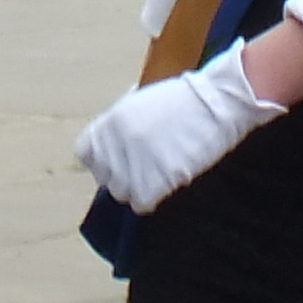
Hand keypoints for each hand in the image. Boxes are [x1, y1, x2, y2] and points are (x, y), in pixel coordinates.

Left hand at [74, 56, 281, 211]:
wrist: (217, 101)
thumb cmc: (187, 99)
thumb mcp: (142, 102)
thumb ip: (122, 126)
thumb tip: (113, 148)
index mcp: (110, 121)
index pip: (85, 153)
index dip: (103, 160)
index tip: (120, 161)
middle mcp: (115, 142)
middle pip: (106, 177)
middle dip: (125, 175)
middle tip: (150, 167)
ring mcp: (133, 162)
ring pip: (123, 193)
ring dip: (141, 188)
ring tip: (163, 173)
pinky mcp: (154, 180)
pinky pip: (142, 204)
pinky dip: (155, 198)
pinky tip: (170, 181)